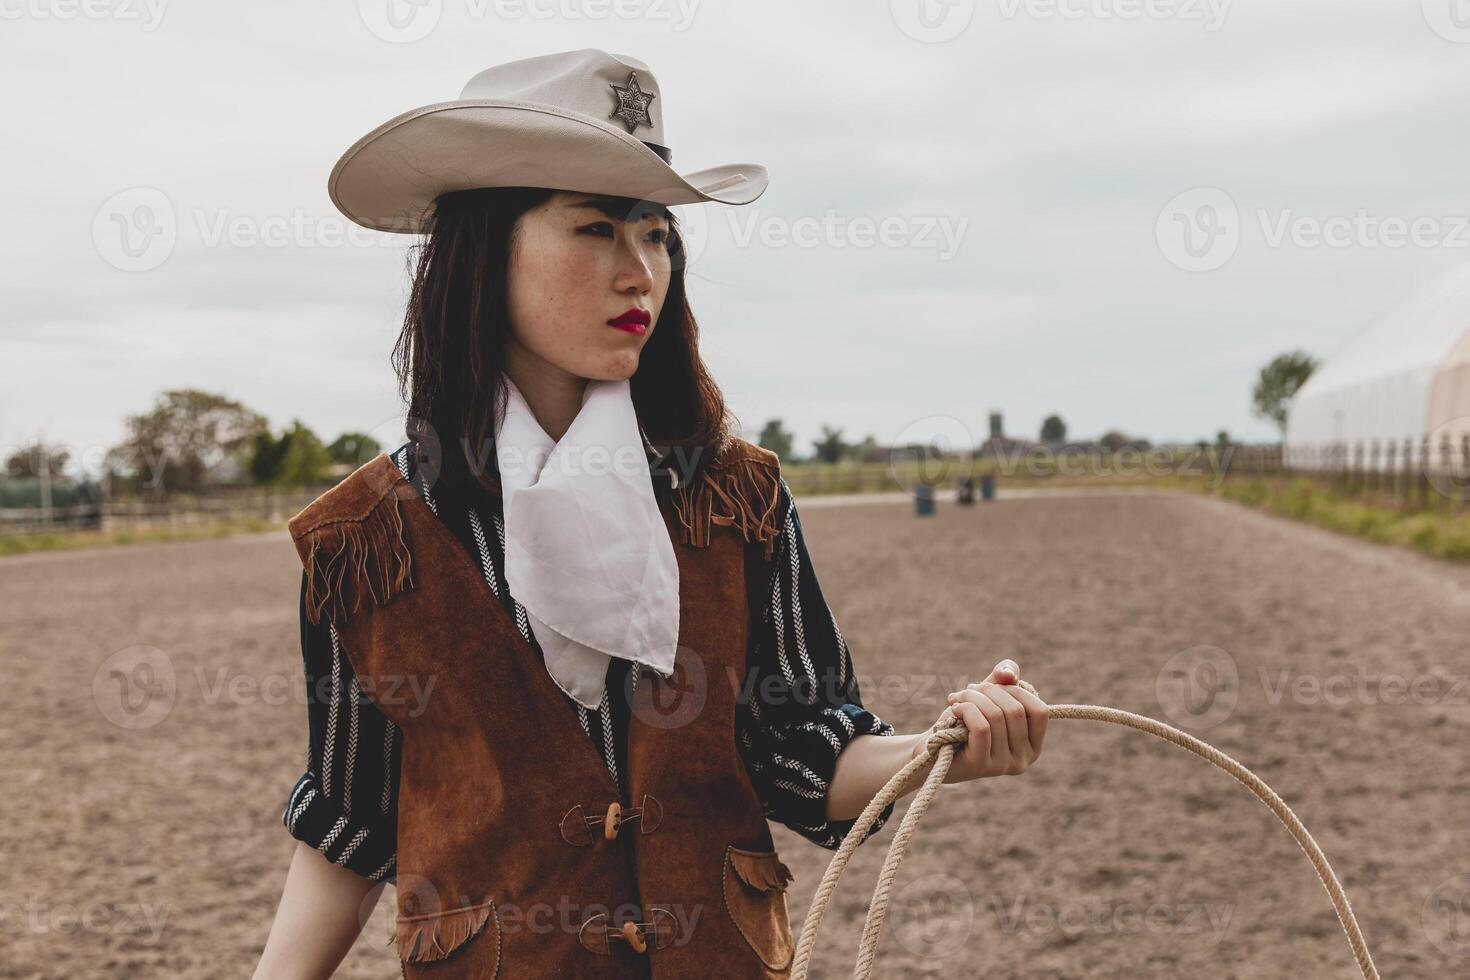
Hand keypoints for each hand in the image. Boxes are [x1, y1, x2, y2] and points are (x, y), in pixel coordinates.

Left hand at [909, 659, 1048, 783]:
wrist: (932, 748)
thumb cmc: (964, 721)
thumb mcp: (987, 695)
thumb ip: (1003, 678)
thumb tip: (1008, 674)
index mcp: (1032, 745)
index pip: (1039, 711)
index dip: (1016, 690)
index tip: (993, 686)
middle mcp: (1023, 760)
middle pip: (1016, 710)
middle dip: (989, 691)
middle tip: (969, 690)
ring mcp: (1003, 765)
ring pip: (996, 716)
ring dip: (973, 697)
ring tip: (958, 697)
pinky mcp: (981, 765)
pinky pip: (982, 727)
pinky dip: (967, 709)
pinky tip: (954, 708)